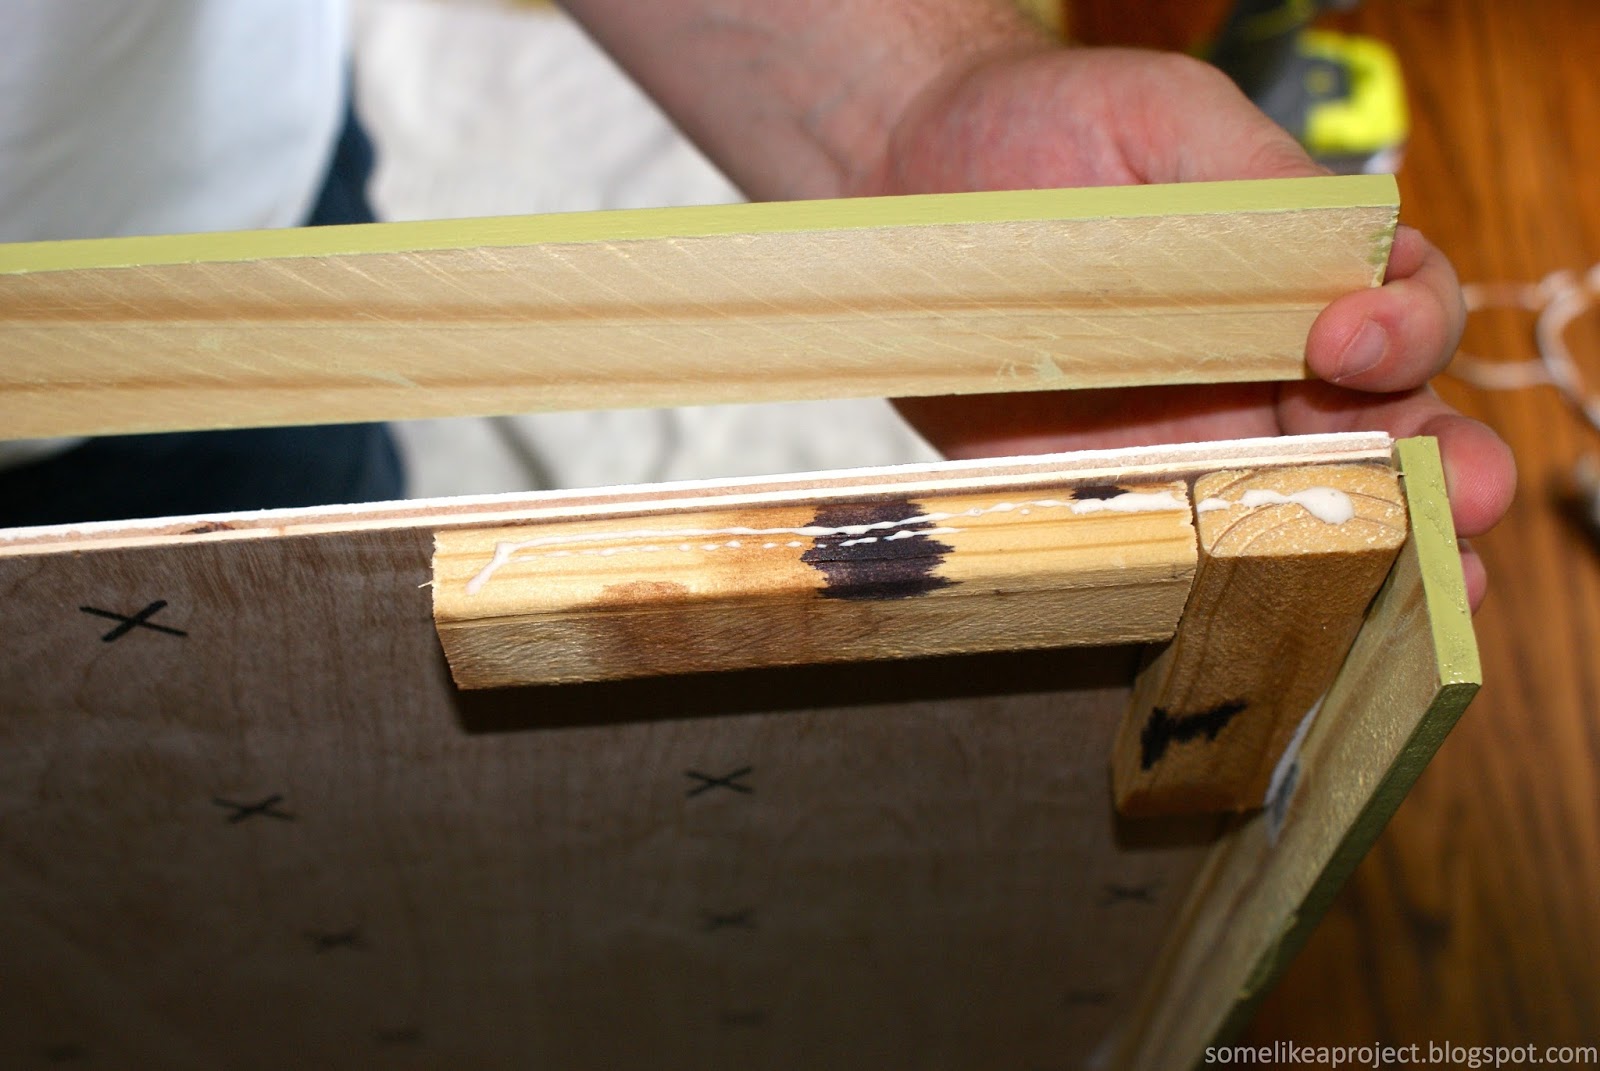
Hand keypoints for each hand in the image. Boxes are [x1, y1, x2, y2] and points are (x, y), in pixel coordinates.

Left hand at [853, 46, 1513, 608]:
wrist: (910, 180)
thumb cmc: (1045, 129)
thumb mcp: (1164, 120)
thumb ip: (1261, 178)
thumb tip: (1354, 244)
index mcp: (1302, 280)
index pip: (1402, 318)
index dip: (1404, 333)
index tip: (1345, 335)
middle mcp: (1262, 373)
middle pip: (1385, 435)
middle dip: (1441, 470)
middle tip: (1462, 494)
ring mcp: (1186, 445)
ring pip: (1300, 513)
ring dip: (1368, 555)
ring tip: (1411, 587)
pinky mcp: (1103, 495)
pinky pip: (1174, 551)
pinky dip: (1221, 587)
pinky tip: (1256, 614)